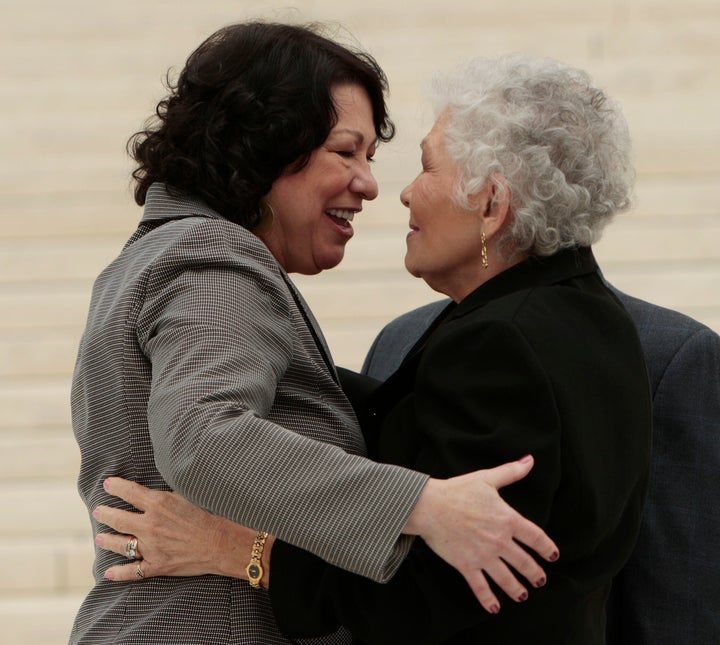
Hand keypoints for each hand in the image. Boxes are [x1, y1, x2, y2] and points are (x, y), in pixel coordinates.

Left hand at [93, 478, 272, 584]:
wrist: (224, 543)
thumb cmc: (212, 514)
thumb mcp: (189, 495)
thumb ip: (169, 493)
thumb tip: (157, 489)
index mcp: (158, 503)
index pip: (129, 492)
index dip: (116, 487)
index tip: (107, 484)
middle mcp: (150, 525)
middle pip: (118, 518)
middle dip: (105, 513)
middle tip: (98, 511)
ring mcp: (151, 547)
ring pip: (121, 544)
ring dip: (107, 540)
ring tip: (99, 538)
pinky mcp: (157, 566)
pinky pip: (132, 571)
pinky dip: (119, 573)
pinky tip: (108, 573)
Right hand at [403, 455, 558, 613]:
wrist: (430, 505)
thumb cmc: (458, 490)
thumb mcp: (487, 478)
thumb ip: (511, 472)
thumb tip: (530, 460)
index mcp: (507, 519)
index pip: (535, 537)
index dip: (547, 548)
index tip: (552, 556)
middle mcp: (499, 540)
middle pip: (524, 562)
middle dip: (535, 573)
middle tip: (540, 579)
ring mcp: (483, 555)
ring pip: (507, 579)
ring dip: (518, 589)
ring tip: (524, 595)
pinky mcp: (466, 565)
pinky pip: (481, 587)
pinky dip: (488, 600)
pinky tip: (495, 607)